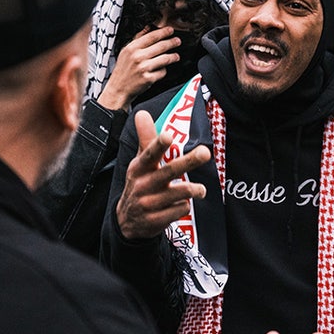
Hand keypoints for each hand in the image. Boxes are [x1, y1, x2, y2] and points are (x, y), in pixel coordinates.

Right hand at [97, 26, 180, 110]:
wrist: (118, 88)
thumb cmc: (122, 70)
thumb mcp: (125, 51)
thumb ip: (137, 38)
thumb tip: (148, 28)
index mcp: (132, 48)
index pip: (151, 37)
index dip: (163, 32)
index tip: (170, 30)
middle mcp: (138, 57)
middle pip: (161, 46)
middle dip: (172, 43)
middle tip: (177, 41)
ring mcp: (143, 68)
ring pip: (165, 59)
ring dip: (173, 57)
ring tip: (176, 56)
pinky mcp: (148, 78)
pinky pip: (162, 72)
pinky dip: (163, 71)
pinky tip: (161, 70)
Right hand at [115, 110, 211, 239]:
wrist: (127, 222)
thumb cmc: (139, 184)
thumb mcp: (139, 163)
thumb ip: (146, 139)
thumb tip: (142, 112)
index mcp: (139, 168)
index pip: (149, 154)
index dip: (158, 146)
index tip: (168, 136)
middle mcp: (143, 185)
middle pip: (169, 171)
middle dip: (188, 161)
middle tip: (206, 152)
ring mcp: (149, 204)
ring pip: (178, 193)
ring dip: (193, 190)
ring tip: (201, 190)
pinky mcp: (156, 220)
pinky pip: (179, 210)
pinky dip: (184, 206)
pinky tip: (181, 204)